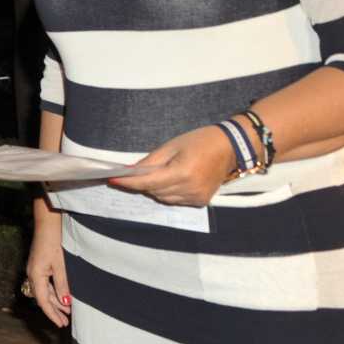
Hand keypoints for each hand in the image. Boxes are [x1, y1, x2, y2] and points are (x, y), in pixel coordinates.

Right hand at [25, 202, 70, 327]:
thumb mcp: (61, 265)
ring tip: (67, 312)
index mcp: (36, 275)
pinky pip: (46, 283)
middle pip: (43, 298)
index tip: (61, 324)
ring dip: (56, 302)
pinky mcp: (40, 265)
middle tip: (65, 322)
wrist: (47, 223)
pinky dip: (55, 292)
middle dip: (54, 310)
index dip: (52, 314)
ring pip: (45, 291)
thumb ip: (63, 284)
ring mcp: (35, 269)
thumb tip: (66, 303)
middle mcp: (33, 274)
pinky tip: (63, 296)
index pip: (43, 301)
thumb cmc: (54, 242)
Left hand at [108, 125, 230, 206]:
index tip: (112, 180)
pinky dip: (168, 192)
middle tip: (133, 173)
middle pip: (154, 192)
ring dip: (155, 188)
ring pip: (163, 199)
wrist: (230, 148)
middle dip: (142, 183)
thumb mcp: (172, 145)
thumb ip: (150, 161)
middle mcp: (190, 189)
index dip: (128, 183)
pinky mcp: (201, 202)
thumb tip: (130, 171)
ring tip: (160, 173)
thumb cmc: (199, 141)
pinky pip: (176, 200)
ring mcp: (197, 198)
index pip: (148, 182)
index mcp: (182, 172)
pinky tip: (173, 180)